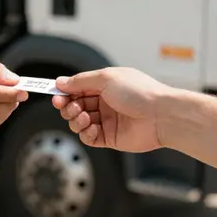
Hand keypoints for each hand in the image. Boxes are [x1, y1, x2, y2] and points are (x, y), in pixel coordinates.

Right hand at [52, 68, 168, 152]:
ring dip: (76, 119)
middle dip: (68, 106)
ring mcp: (107, 120)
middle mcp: (105, 102)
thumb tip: (61, 82)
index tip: (55, 94)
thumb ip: (81, 81)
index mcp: (104, 85)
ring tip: (83, 116)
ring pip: (80, 122)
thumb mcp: (106, 78)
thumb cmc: (140, 92)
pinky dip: (85, 133)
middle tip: (67, 105)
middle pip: (76, 105)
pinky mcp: (110, 137)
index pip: (77, 88)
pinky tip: (91, 128)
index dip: (65, 91)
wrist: (161, 115)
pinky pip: (89, 137)